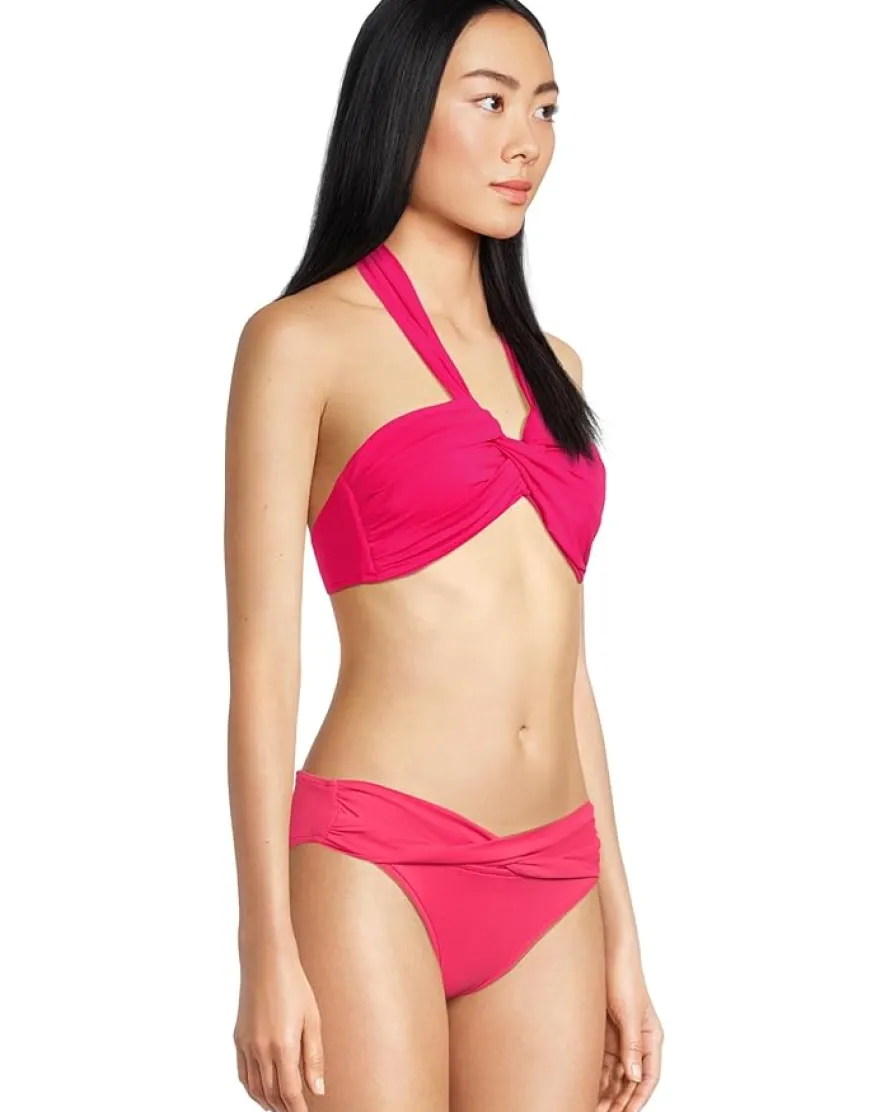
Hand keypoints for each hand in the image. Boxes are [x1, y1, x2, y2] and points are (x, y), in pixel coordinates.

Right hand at [233, 938, 325, 1109]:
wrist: (266, 961)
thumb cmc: (293, 985)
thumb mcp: (312, 1019)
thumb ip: (314, 1057)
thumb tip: (317, 1089)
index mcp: (282, 1045)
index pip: (289, 1092)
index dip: (297, 1109)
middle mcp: (261, 1049)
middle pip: (271, 1094)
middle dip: (284, 1108)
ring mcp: (246, 1045)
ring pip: (254, 1088)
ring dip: (267, 1103)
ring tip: (281, 1108)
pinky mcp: (238, 1038)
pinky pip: (243, 1074)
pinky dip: (252, 1089)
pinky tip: (262, 1090)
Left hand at [597, 950, 662, 1111]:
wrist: (606, 950)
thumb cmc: (623, 975)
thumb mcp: (628, 1012)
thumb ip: (632, 1045)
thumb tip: (634, 1077)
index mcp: (651, 1037)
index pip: (649, 1076)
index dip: (639, 1098)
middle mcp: (636, 1041)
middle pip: (630, 1079)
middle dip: (619, 1099)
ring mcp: (620, 1037)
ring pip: (614, 1073)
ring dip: (606, 1090)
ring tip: (591, 1104)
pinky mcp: (604, 1031)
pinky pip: (601, 1059)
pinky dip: (595, 1074)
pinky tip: (584, 1085)